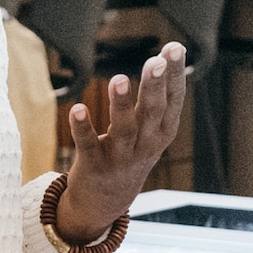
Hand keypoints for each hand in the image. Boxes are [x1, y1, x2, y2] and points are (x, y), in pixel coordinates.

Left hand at [53, 41, 191, 241]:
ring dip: (120, 104)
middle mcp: (145, 145)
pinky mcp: (94, 166)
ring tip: (118, 79)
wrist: (105, 203)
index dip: (175, 75)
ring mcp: (120, 158)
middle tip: (156, 61)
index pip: (173, 100)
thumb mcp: (151, 131)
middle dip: (154, 86)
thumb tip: (166, 55)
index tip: (175, 48)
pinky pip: (88, 145)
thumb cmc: (131, 154)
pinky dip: (83, 128)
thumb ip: (157, 97)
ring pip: (124, 129)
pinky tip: (77, 108)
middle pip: (152, 112)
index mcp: (162, 133)